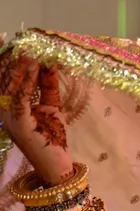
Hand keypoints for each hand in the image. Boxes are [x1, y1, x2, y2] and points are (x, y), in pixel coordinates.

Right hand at [0, 44, 72, 185]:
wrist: (57, 165)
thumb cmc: (52, 138)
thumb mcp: (51, 107)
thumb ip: (48, 87)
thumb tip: (49, 64)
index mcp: (8, 107)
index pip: (2, 79)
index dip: (3, 60)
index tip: (5, 40)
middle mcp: (4, 111)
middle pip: (2, 79)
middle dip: (9, 59)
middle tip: (16, 40)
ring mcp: (9, 118)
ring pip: (9, 86)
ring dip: (19, 67)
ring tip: (27, 50)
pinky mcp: (20, 124)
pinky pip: (21, 98)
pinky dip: (27, 81)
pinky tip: (34, 67)